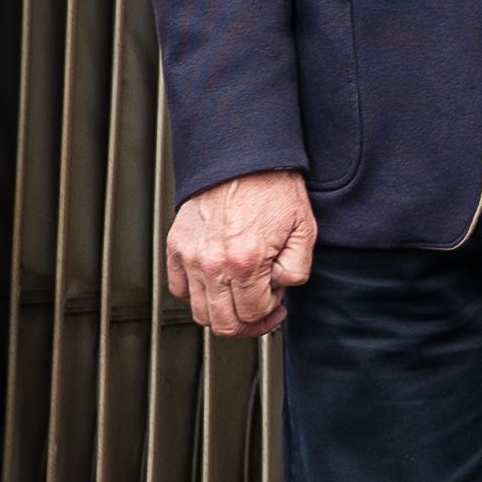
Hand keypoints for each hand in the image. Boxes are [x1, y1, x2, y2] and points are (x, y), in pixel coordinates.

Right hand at [165, 168, 317, 337]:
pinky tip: (218, 282)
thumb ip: (296, 271)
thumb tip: (277, 291)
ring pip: (199, 312)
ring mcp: (190, 256)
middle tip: (260, 311)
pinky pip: (179, 289)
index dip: (270, 315)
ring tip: (240, 297)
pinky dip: (196, 294)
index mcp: (246, 260)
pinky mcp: (176, 246)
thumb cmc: (274, 189)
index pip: (252, 314)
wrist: (243, 158)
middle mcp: (212, 262)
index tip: (278, 306)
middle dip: (247, 324)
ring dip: (222, 312)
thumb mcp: (305, 231)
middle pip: (223, 323)